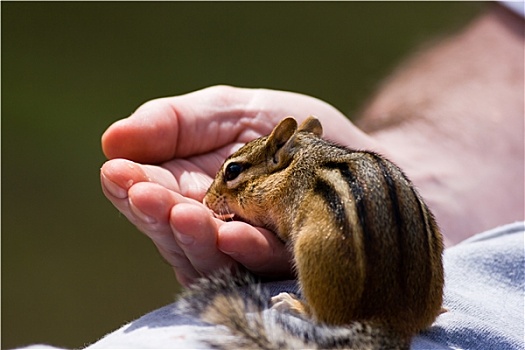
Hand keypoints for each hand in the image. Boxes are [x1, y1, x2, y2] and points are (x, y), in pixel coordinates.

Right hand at [100, 85, 375, 286]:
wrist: (360, 162)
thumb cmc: (293, 136)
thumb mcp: (234, 111)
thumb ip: (178, 123)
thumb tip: (114, 138)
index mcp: (191, 189)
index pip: (149, 192)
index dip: (131, 184)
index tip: (118, 171)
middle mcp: (212, 226)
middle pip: (173, 230)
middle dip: (157, 212)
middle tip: (143, 194)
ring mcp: (245, 253)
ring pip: (208, 257)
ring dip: (194, 237)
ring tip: (182, 212)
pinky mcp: (281, 270)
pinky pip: (257, 269)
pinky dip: (245, 254)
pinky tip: (234, 235)